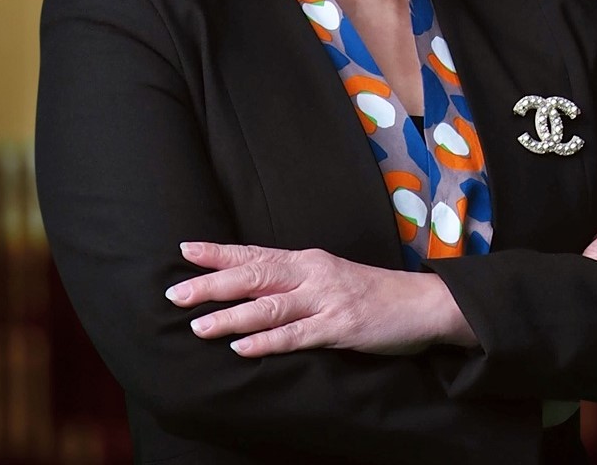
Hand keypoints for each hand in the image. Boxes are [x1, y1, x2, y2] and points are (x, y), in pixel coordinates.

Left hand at [165, 241, 477, 356]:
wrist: (420, 303)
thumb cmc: (370, 292)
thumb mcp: (329, 276)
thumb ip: (294, 280)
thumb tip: (251, 287)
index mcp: (307, 259)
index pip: (255, 252)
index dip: (219, 252)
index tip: (185, 249)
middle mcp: (313, 273)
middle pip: (255, 275)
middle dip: (213, 284)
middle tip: (176, 293)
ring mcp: (326, 298)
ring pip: (270, 306)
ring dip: (232, 317)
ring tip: (199, 326)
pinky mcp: (340, 325)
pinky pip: (298, 335)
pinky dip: (268, 341)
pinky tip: (243, 348)